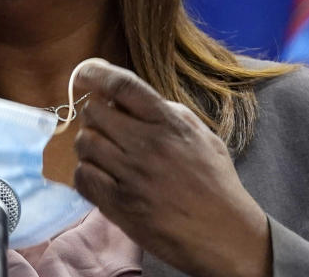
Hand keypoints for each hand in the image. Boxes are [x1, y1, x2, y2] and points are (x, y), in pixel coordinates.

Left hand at [72, 60, 270, 276]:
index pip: (122, 86)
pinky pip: (83, 176)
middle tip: (105, 128)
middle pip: (93, 113)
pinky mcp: (120, 205)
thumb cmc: (215, 183)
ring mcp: (132, 176)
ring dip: (89, 147)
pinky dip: (86, 174)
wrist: (225, 235)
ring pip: (84, 143)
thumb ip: (165, 113)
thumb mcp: (200, 135)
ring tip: (106, 155)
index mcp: (169, 124)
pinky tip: (102, 178)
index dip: (95, 73)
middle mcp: (148, 145)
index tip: (83, 74)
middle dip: (94, 117)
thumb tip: (125, 99)